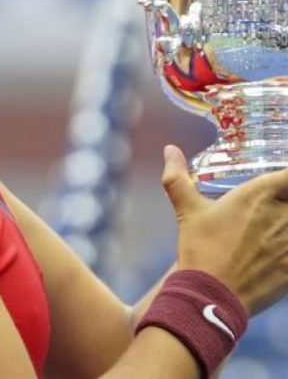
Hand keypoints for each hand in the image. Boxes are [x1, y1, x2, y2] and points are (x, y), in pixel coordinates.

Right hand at [162, 144, 287, 313]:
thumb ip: (178, 177)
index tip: (280, 184)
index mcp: (259, 194)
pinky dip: (287, 248)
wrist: (211, 295)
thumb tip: (170, 150)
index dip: (285, 179)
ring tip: (274, 232)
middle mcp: (283, 213)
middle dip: (286, 201)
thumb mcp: (188, 211)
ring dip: (285, 225)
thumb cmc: (200, 248)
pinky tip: (276, 252)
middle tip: (276, 208)